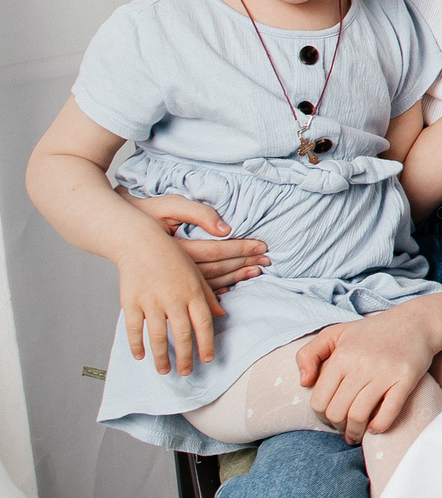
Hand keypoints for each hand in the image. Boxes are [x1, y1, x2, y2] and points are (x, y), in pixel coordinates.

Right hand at [116, 232, 224, 375]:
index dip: (206, 344)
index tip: (208, 359)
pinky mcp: (131, 302)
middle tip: (186, 372)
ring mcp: (151, 301)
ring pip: (158, 337)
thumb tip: (222, 315)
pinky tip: (140, 356)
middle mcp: (173, 299)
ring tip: (165, 370)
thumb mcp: (195, 273)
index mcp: (193, 292)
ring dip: (162, 357)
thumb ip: (209, 295)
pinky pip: (134, 329)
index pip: (204, 324)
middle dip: (186, 357)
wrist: (140, 242)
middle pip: (183, 335)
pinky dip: (136, 345)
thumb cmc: (172, 258)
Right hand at [129, 195, 266, 292]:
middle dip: (244, 264)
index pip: (217, 251)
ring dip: (234, 278)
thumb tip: (225, 229)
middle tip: (266, 261)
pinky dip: (214, 292)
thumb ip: (199, 214)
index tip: (262, 247)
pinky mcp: (169, 284)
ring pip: (208, 283)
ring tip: (255, 272)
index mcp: (177, 248)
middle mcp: (174, 268)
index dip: (242, 249)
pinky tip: (228, 291)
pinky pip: (194, 292)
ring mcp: (170, 280)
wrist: (118, 230)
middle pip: (216, 269)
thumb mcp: (171, 205)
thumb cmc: (147, 213)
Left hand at [299, 311, 438, 438]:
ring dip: (355, 431)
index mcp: (342, 355)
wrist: (415, 322)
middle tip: (344, 426)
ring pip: (359, 416)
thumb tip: (304, 383)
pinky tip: (376, 427)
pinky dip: (379, 426)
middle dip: (338, 426)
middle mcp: (361, 364)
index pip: (319, 401)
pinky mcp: (406, 378)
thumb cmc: (371, 332)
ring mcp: (385, 372)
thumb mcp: (334, 333)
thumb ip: (308, 354)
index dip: (321, 416)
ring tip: (357, 432)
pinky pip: (388, 413)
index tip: (330, 416)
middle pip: (337, 412)